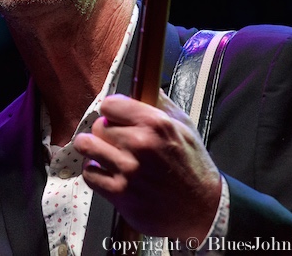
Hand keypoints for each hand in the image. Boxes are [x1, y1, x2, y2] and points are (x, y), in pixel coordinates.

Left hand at [72, 92, 221, 240]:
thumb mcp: (184, 127)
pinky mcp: (120, 193)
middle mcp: (140, 144)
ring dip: (94, 150)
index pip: (110, 104)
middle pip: (98, 126)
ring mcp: (128, 170)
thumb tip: (144, 83)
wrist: (204, 209)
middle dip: (105, 133)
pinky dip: (95, 173)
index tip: (115, 118)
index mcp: (156, 124)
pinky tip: (108, 173)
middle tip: (116, 142)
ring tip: (104, 154)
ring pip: (87, 146)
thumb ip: (160, 104)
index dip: (112, 111)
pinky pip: (89, 173)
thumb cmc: (193, 166)